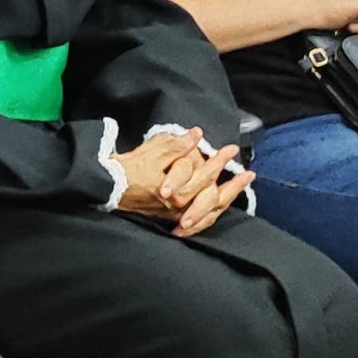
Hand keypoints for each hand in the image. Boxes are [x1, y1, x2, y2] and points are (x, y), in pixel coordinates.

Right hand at [111, 126, 252, 237]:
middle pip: (214, 199)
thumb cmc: (129, 169)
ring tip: (238, 192)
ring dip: (226, 201)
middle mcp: (181, 206)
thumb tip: (196, 134)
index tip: (232, 149)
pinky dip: (209, 217)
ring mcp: (176, 216)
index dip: (221, 160)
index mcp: (179, 190)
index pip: (207, 174)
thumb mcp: (152, 152)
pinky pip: (198, 224)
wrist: (108, 188)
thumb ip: (176, 145)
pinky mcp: (169, 220)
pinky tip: (216, 212)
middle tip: (250, 176)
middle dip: (234, 186)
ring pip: (208, 214)